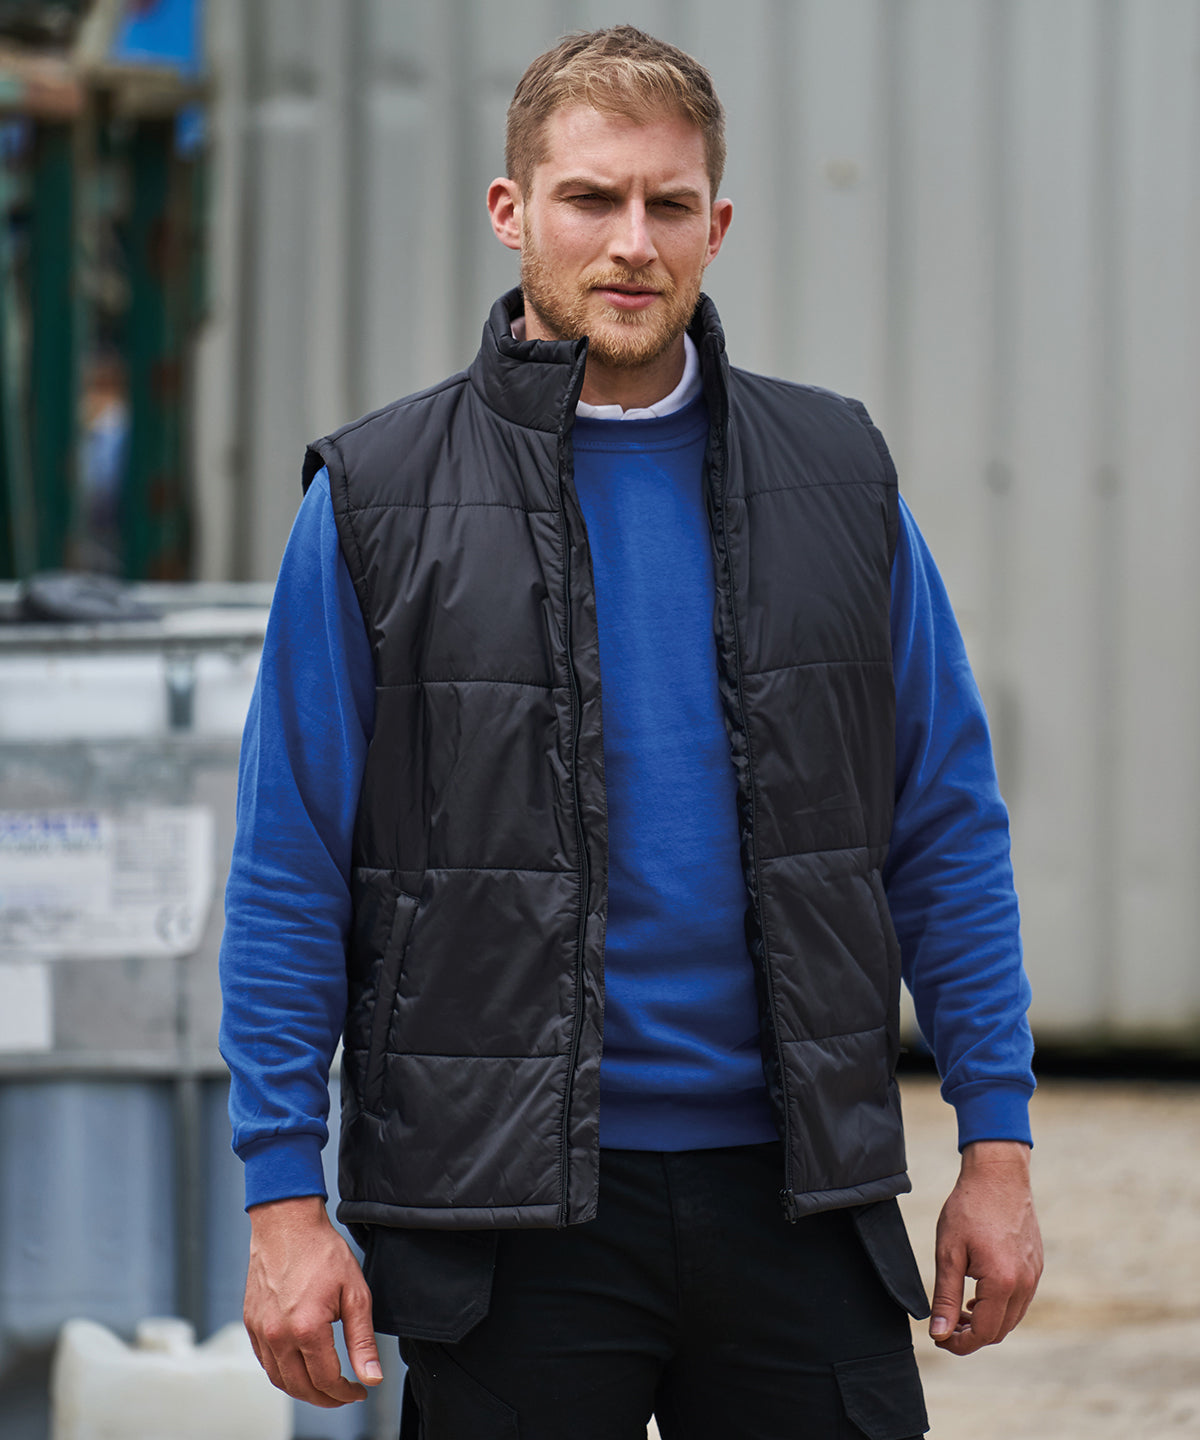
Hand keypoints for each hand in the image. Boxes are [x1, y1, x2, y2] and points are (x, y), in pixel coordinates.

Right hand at [244, 1194, 382, 1406]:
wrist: (287, 1223)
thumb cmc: (321, 1251)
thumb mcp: (354, 1293)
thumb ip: (362, 1340)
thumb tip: (370, 1376)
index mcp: (307, 1329)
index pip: (327, 1380)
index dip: (346, 1393)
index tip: (359, 1390)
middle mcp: (278, 1335)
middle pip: (301, 1388)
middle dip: (326, 1398)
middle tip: (344, 1394)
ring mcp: (261, 1331)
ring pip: (280, 1380)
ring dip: (303, 1390)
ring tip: (324, 1386)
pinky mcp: (251, 1324)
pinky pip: (265, 1362)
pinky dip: (283, 1373)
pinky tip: (299, 1367)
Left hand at [929, 1140, 1042, 1355]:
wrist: (998, 1175)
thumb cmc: (969, 1208)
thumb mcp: (948, 1252)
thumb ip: (945, 1297)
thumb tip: (939, 1333)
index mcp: (1002, 1283)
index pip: (984, 1333)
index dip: (959, 1343)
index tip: (939, 1338)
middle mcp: (1024, 1284)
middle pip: (1000, 1331)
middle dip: (972, 1337)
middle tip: (945, 1326)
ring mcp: (1034, 1275)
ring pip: (1012, 1318)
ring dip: (987, 1323)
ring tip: (959, 1312)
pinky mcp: (1036, 1266)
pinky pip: (1020, 1300)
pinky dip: (1000, 1307)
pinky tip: (978, 1295)